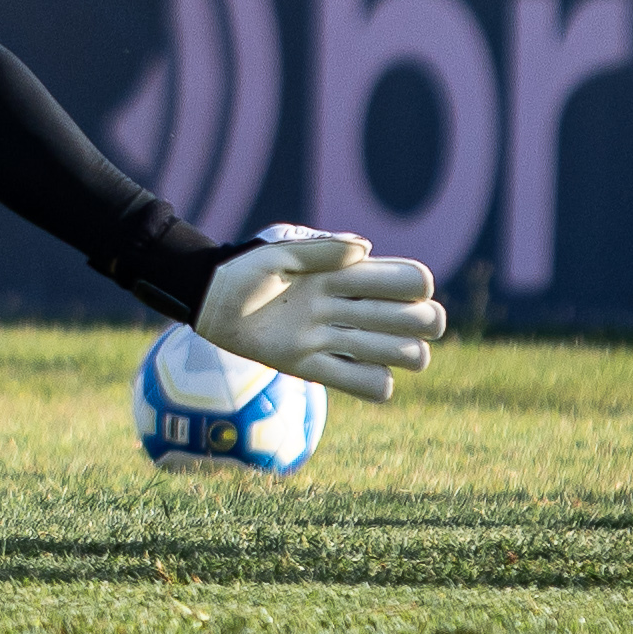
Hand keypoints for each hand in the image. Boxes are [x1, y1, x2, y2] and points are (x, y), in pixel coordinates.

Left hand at [192, 226, 446, 402]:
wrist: (209, 298)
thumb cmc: (246, 266)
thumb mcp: (280, 249)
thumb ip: (321, 247)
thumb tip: (366, 248)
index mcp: (348, 273)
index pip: (410, 280)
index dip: (416, 285)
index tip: (401, 286)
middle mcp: (349, 307)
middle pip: (419, 320)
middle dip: (422, 322)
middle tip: (394, 321)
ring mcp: (334, 338)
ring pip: (402, 354)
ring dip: (403, 354)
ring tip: (366, 344)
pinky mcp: (311, 367)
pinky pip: (366, 385)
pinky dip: (375, 385)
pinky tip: (354, 371)